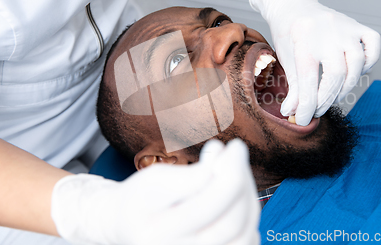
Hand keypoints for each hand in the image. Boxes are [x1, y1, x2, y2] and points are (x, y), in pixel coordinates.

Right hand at [51, 139, 260, 244]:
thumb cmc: (141, 200)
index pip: (207, 204)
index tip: (234, 145)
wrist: (130, 226)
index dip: (230, 170)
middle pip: (231, 222)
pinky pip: (248, 242)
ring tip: (235, 173)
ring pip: (244, 235)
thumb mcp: (154, 180)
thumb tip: (222, 159)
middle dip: (241, 180)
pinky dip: (250, 216)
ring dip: (249, 196)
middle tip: (236, 153)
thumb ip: (189, 175)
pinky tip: (237, 196)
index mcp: (156, 233)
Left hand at [249, 0, 380, 124]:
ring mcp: (345, 28)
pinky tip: (355, 72)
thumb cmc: (289, 35)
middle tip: (317, 110)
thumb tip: (293, 114)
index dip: (307, 104)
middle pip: (336, 74)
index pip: (308, 80)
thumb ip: (293, 87)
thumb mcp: (286, 59)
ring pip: (357, 64)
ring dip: (347, 87)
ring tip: (333, 95)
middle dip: (327, 99)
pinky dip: (369, 62)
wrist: (294, 6)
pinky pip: (373, 45)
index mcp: (303, 40)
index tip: (304, 120)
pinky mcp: (357, 26)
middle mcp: (327, 33)